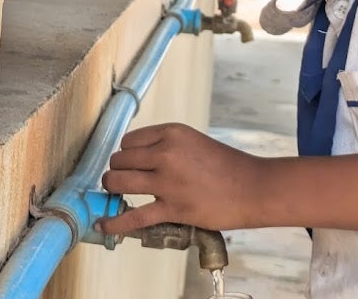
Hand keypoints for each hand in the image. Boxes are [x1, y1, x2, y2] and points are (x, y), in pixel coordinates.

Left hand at [97, 123, 264, 233]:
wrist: (253, 187)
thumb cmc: (228, 166)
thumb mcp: (194, 142)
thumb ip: (168, 147)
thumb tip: (139, 159)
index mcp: (172, 133)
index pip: (129, 141)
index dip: (125, 154)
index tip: (128, 163)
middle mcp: (166, 153)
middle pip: (120, 160)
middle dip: (116, 170)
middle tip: (121, 179)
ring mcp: (167, 181)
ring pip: (118, 182)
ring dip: (111, 189)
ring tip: (113, 194)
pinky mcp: (172, 208)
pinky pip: (133, 216)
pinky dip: (115, 222)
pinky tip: (104, 224)